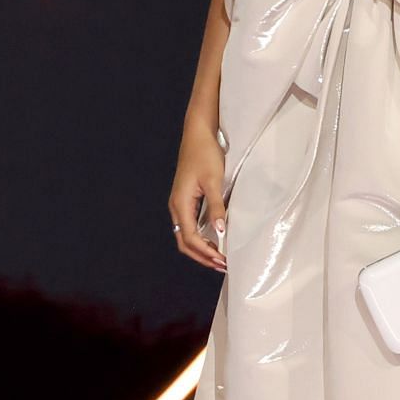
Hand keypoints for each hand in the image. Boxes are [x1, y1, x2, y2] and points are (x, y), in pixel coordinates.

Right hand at [169, 123, 227, 272]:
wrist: (198, 134)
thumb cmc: (205, 154)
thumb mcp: (213, 180)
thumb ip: (216, 207)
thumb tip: (219, 232)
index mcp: (180, 203)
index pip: (190, 238)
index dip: (206, 253)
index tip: (223, 260)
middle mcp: (176, 206)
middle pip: (184, 242)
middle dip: (202, 256)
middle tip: (222, 265)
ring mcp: (180, 203)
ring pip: (186, 235)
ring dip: (201, 249)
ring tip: (219, 257)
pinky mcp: (186, 199)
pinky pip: (190, 225)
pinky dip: (201, 237)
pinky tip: (214, 239)